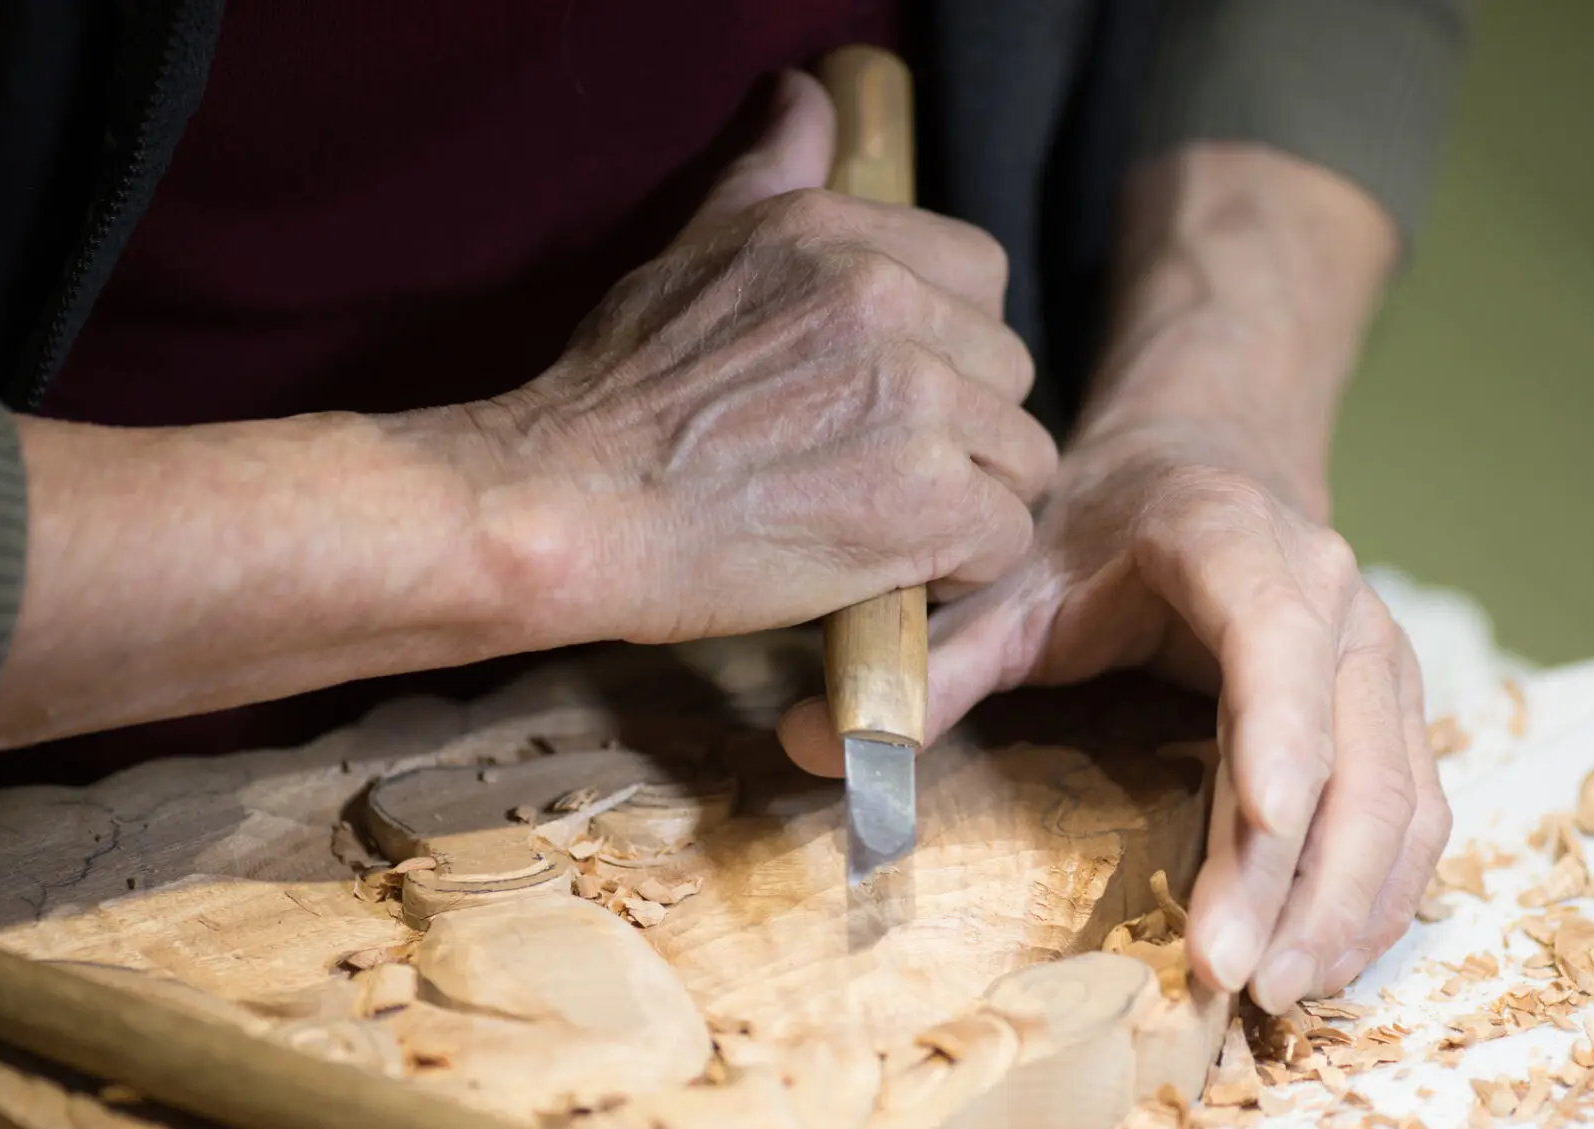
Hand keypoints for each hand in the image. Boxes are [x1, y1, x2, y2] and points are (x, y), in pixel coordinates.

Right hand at [455, 70, 1053, 647]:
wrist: (571, 503)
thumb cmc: (617, 390)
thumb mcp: (693, 245)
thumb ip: (770, 170)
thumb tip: (806, 97)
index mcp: (842, 236)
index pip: (981, 277)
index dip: (949, 346)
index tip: (891, 393)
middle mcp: (889, 302)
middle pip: (1008, 371)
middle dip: (961, 427)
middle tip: (877, 469)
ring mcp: (917, 402)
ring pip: (1022, 457)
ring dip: (968, 498)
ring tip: (885, 521)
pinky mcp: (928, 502)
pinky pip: (1005, 536)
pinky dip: (958, 567)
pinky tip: (890, 566)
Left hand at [778, 432, 1451, 1012]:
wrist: (1208, 465)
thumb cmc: (1108, 531)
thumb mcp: (1013, 582)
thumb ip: (932, 663)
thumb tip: (812, 743)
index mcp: (1237, 544)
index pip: (1276, 640)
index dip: (1280, 732)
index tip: (1263, 826)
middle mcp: (1335, 600)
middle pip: (1350, 745)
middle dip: (1304, 869)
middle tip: (1240, 975)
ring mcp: (1379, 658)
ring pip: (1399, 790)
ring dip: (1354, 899)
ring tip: (1288, 993)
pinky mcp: (1395, 712)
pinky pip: (1417, 809)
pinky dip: (1387, 890)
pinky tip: (1333, 958)